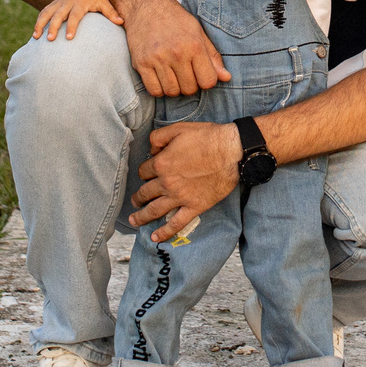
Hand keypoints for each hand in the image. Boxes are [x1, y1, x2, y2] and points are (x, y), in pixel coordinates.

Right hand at [32, 0, 119, 42]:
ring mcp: (59, 3)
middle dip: (53, 27)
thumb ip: (111, 13)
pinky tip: (36, 32)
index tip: (69, 38)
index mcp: (79, 4)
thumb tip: (121, 22)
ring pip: (47, 13)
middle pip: (58, 16)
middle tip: (50, 39)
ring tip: (35, 37)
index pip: (75, 17)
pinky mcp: (54, 3)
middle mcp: (67, 3)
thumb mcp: (103, 1)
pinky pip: (44, 11)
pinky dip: (39, 21)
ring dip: (40, 24)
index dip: (72, 27)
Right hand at [111, 0, 230, 98]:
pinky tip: (160, 77)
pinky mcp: (141, 63)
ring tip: (173, 74)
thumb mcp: (198, 32)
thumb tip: (227, 78)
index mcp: (194, 45)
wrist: (146, 5)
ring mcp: (157, 59)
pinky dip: (158, 89)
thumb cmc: (175, 19)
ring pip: (172, 92)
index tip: (200, 73)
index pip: (208, 81)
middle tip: (185, 72)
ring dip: (174, 87)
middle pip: (189, 89)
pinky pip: (154, 90)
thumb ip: (213, 56)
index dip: (206, 80)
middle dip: (190, 84)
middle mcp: (177, 53)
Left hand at [130, 121, 242, 243]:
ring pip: (154, 210)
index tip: (149, 172)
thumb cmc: (207, 138)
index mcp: (161, 163)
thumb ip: (158, 137)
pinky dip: (164, 232)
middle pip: (144, 193)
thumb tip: (151, 149)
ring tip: (134, 220)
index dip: (145, 171)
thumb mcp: (178, 128)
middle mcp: (167, 183)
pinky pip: (176, 223)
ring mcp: (180, 197)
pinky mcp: (194, 206)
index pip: (143, 171)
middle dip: (137, 197)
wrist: (231, 151)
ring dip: (141, 216)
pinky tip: (155, 238)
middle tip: (135, 200)